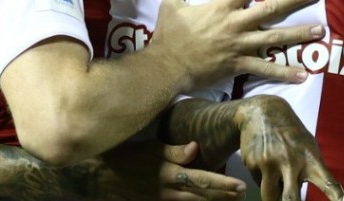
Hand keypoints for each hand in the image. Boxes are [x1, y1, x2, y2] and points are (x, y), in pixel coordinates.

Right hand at [103, 140, 245, 200]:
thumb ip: (174, 151)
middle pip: (202, 196)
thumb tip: (197, 147)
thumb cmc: (127, 157)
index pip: (202, 180)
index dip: (222, 184)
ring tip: (230, 200)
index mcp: (170, 174)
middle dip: (223, 197)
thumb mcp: (150, 148)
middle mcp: (169, 191)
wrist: (100, 177)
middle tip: (242, 195)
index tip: (240, 185)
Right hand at [154, 0, 323, 90]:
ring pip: (275, 39)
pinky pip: (265, 70)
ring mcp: (239, 46)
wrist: (165, 68)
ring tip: (320, 31)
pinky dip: (284, 73)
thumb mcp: (171, 3)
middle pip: (271, 9)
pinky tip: (304, 74)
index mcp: (222, 7)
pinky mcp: (238, 66)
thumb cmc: (169, 36)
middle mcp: (235, 24)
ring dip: (299, 35)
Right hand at [235, 95, 341, 200]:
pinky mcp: (252, 164)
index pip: (328, 184)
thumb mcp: (308, 146)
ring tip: (277, 188)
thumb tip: (317, 197)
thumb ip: (313, 171)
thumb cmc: (291, 133)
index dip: (337, 198)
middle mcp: (290, 162)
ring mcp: (269, 163)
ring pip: (270, 198)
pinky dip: (264, 181)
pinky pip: (259, 184)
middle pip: (291, 200)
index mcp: (310, 158)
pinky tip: (264, 165)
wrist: (262, 111)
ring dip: (274, 198)